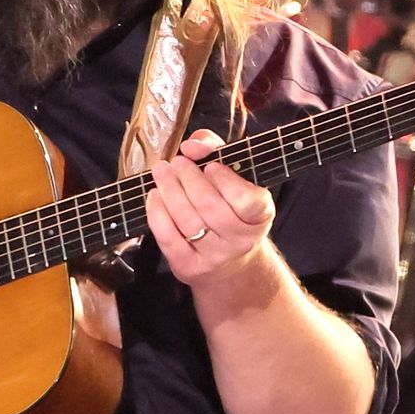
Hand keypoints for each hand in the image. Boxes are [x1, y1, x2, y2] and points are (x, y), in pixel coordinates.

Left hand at [144, 129, 276, 286]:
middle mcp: (241, 240)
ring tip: (161, 171)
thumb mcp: (234, 177)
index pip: (248, 201)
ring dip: (169, 190)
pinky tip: (155, 195)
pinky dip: (157, 212)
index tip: (211, 166)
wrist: (229, 262)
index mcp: (260, 216)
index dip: (226, 181)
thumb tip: (192, 146)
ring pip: (187, 221)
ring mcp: (215, 257)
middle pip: (210, 207)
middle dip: (188, 178)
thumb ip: (216, 150)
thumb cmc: (230, 208)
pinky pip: (168, 238)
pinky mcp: (190, 267)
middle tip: (177, 162)